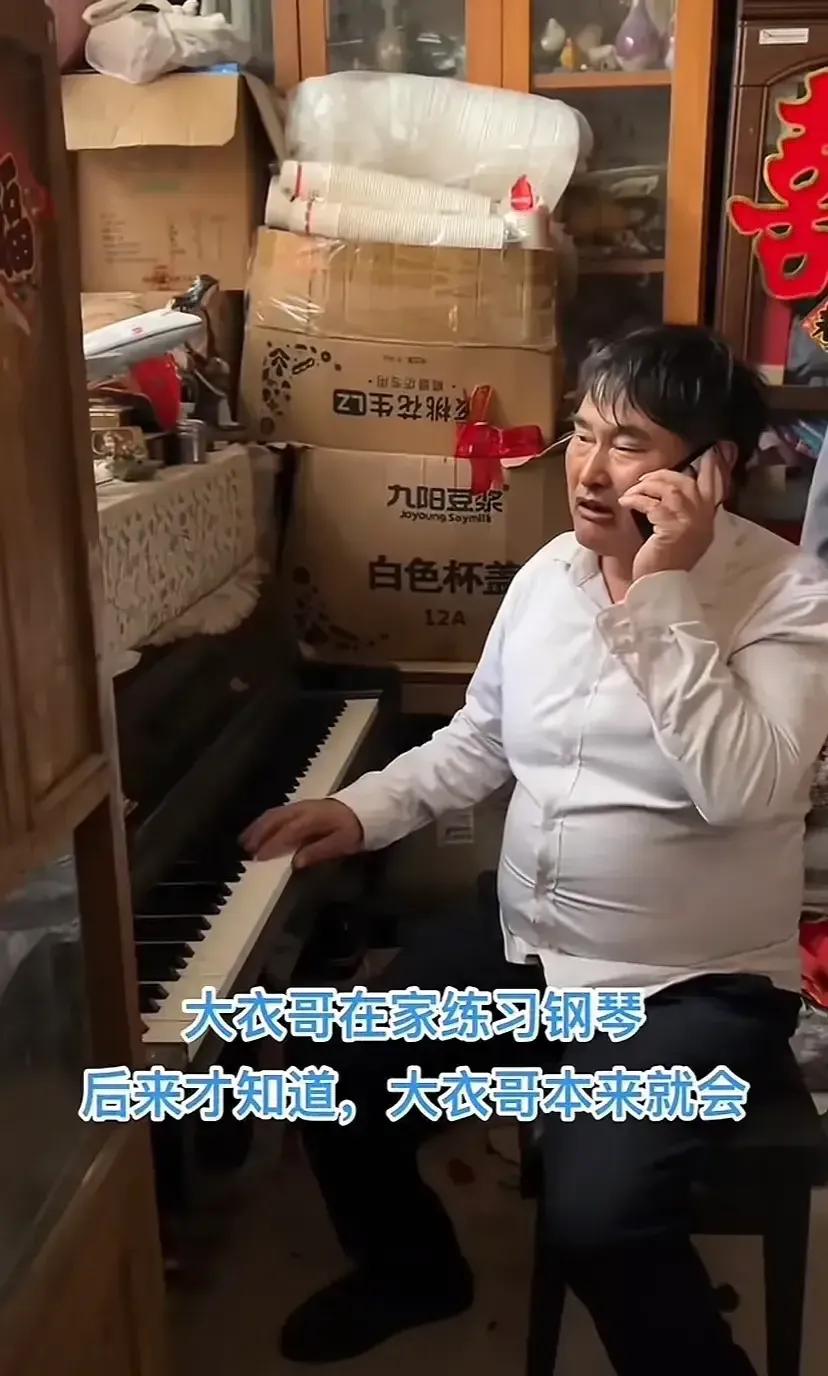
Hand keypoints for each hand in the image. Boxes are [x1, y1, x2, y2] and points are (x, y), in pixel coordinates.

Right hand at [239, 798, 363, 867]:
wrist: (367, 807)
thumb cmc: (355, 828)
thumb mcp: (343, 843)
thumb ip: (319, 852)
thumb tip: (295, 863)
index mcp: (312, 819)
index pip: (287, 832)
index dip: (271, 844)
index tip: (257, 858)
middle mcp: (302, 809)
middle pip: (275, 820)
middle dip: (258, 834)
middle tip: (245, 850)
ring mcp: (301, 806)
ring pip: (274, 814)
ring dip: (258, 827)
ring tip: (245, 840)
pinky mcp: (301, 806)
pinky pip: (278, 812)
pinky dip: (265, 821)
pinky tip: (259, 829)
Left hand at [619, 452, 724, 582]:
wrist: (659, 586)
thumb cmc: (664, 561)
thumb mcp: (679, 534)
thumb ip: (682, 513)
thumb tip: (668, 488)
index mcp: (707, 520)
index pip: (715, 486)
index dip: (713, 466)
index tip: (712, 451)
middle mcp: (704, 519)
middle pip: (687, 482)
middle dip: (663, 476)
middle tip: (644, 480)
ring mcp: (690, 523)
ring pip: (670, 489)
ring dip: (647, 486)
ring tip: (633, 492)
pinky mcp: (671, 528)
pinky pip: (652, 503)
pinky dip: (636, 499)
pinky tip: (625, 502)